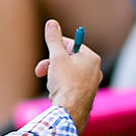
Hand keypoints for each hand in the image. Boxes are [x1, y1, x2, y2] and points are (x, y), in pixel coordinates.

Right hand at [33, 19, 101, 135]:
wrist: (69, 112)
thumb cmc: (65, 83)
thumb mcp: (56, 57)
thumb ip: (54, 39)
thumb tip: (52, 23)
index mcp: (91, 58)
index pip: (72, 44)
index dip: (56, 47)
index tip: (48, 52)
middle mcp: (95, 70)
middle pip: (69, 60)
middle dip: (52, 64)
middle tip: (40, 70)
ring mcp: (91, 85)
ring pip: (68, 74)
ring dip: (54, 76)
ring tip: (51, 85)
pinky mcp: (85, 97)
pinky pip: (70, 86)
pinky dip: (60, 87)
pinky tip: (56, 95)